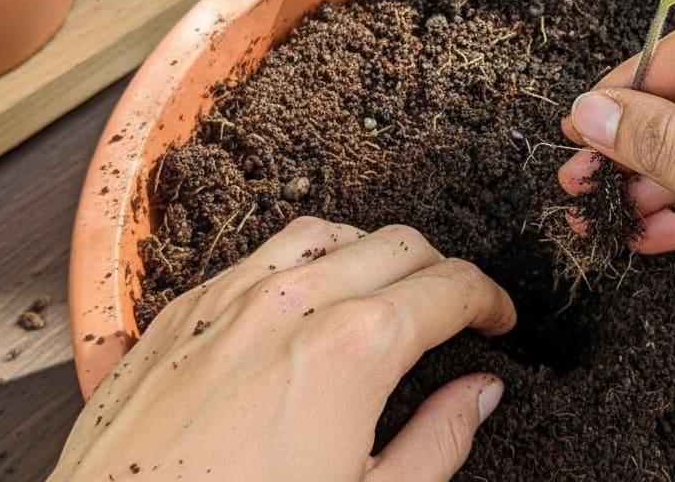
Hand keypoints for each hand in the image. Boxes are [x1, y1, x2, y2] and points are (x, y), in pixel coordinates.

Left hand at [51, 218, 515, 480]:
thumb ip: (438, 442)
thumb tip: (480, 393)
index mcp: (352, 349)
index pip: (449, 287)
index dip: (488, 298)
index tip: (498, 318)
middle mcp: (290, 304)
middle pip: (396, 245)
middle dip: (441, 270)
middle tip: (455, 310)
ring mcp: (225, 302)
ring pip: (325, 233)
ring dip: (370, 252)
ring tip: (386, 292)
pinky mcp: (177, 318)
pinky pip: (255, 256)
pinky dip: (300, 263)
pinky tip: (303, 301)